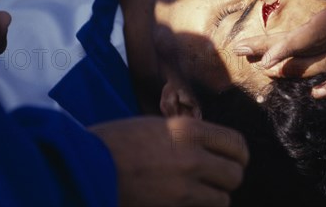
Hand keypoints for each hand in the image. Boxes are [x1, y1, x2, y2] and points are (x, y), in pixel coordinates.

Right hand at [90, 116, 248, 206]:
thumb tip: (215, 149)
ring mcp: (183, 187)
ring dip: (215, 196)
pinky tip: (184, 201)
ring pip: (223, 198)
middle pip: (236, 174)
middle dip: (229, 177)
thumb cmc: (118, 142)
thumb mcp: (159, 126)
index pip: (237, 143)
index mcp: (189, 130)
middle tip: (218, 178)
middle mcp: (192, 157)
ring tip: (200, 191)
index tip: (235, 159)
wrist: (86, 165)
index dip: (239, 154)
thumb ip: (190, 136)